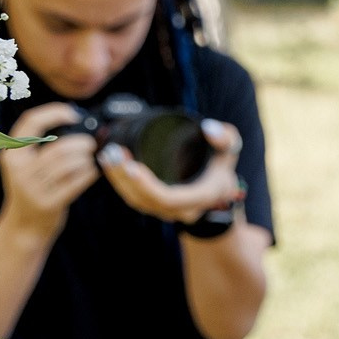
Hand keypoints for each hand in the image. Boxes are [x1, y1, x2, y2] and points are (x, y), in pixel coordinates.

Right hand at [0, 103, 100, 238]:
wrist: (24, 225)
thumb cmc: (32, 188)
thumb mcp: (24, 166)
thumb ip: (39, 147)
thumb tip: (75, 122)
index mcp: (11, 155)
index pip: (31, 122)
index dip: (54, 113)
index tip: (73, 114)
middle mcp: (18, 170)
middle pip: (57, 147)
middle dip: (81, 143)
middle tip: (91, 143)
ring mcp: (32, 188)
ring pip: (68, 164)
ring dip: (86, 159)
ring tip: (91, 157)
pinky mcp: (48, 203)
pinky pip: (75, 183)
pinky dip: (89, 174)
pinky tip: (93, 171)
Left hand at [101, 119, 243, 225]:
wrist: (218, 189)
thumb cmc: (221, 165)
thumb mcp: (231, 149)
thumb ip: (225, 137)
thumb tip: (208, 128)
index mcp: (200, 196)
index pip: (169, 199)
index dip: (148, 186)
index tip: (131, 166)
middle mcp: (182, 209)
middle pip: (146, 200)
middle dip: (125, 178)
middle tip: (112, 152)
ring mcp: (166, 210)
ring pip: (136, 200)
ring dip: (117, 179)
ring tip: (107, 154)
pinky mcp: (154, 204)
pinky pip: (134, 197)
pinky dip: (119, 180)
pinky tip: (108, 161)